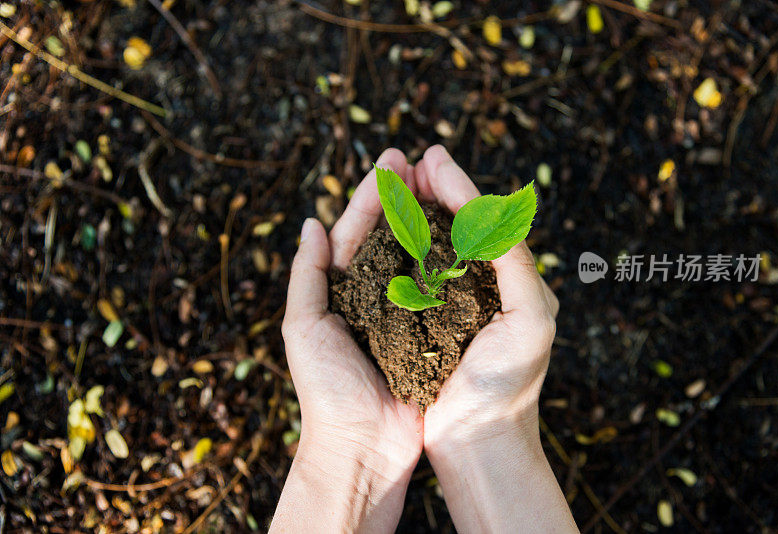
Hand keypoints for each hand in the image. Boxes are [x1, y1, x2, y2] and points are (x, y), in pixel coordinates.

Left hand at [271, 149, 422, 532]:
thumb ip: (306, 275)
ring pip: (418, 256)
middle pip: (389, 236)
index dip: (373, 195)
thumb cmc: (326, 390)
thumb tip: (310, 222)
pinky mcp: (431, 333)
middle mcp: (373, 297)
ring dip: (428, 220)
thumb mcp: (303, 327)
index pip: (355, 231)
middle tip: (420, 159)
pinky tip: (464, 235)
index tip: (393, 161)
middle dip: (403, 197)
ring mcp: (405, 314)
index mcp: (340, 291)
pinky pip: (441, 289)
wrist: (363, 448)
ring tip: (443, 183)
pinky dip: (450, 261)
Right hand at [414, 146, 576, 532]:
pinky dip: (397, 247)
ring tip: (396, 182)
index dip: (459, 187)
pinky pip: (408, 276)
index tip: (433, 159)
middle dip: (433, 190)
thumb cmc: (508, 384)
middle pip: (454, 226)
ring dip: (413, 211)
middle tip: (411, 160)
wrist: (478, 441)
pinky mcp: (420, 326)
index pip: (483, 221)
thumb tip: (493, 216)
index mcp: (508, 282)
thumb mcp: (531, 320)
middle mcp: (479, 289)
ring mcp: (448, 307)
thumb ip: (518, 264)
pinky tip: (383, 230)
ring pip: (429, 246)